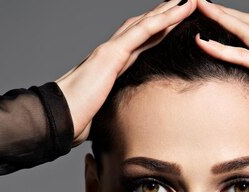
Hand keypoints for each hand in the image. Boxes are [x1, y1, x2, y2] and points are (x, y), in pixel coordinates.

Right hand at [56, 0, 196, 146]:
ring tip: (189, 0)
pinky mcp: (112, 54)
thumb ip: (118, 109)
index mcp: (113, 66)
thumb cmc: (77, 119)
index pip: (141, 43)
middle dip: (166, 14)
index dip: (159, 31)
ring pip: (146, 24)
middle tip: (186, 2)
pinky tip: (177, 10)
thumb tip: (128, 122)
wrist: (59, 118)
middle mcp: (112, 53)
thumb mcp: (106, 113)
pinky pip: (142, 32)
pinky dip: (162, 20)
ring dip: (169, 11)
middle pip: (144, 28)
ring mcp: (111, 51)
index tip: (176, 23)